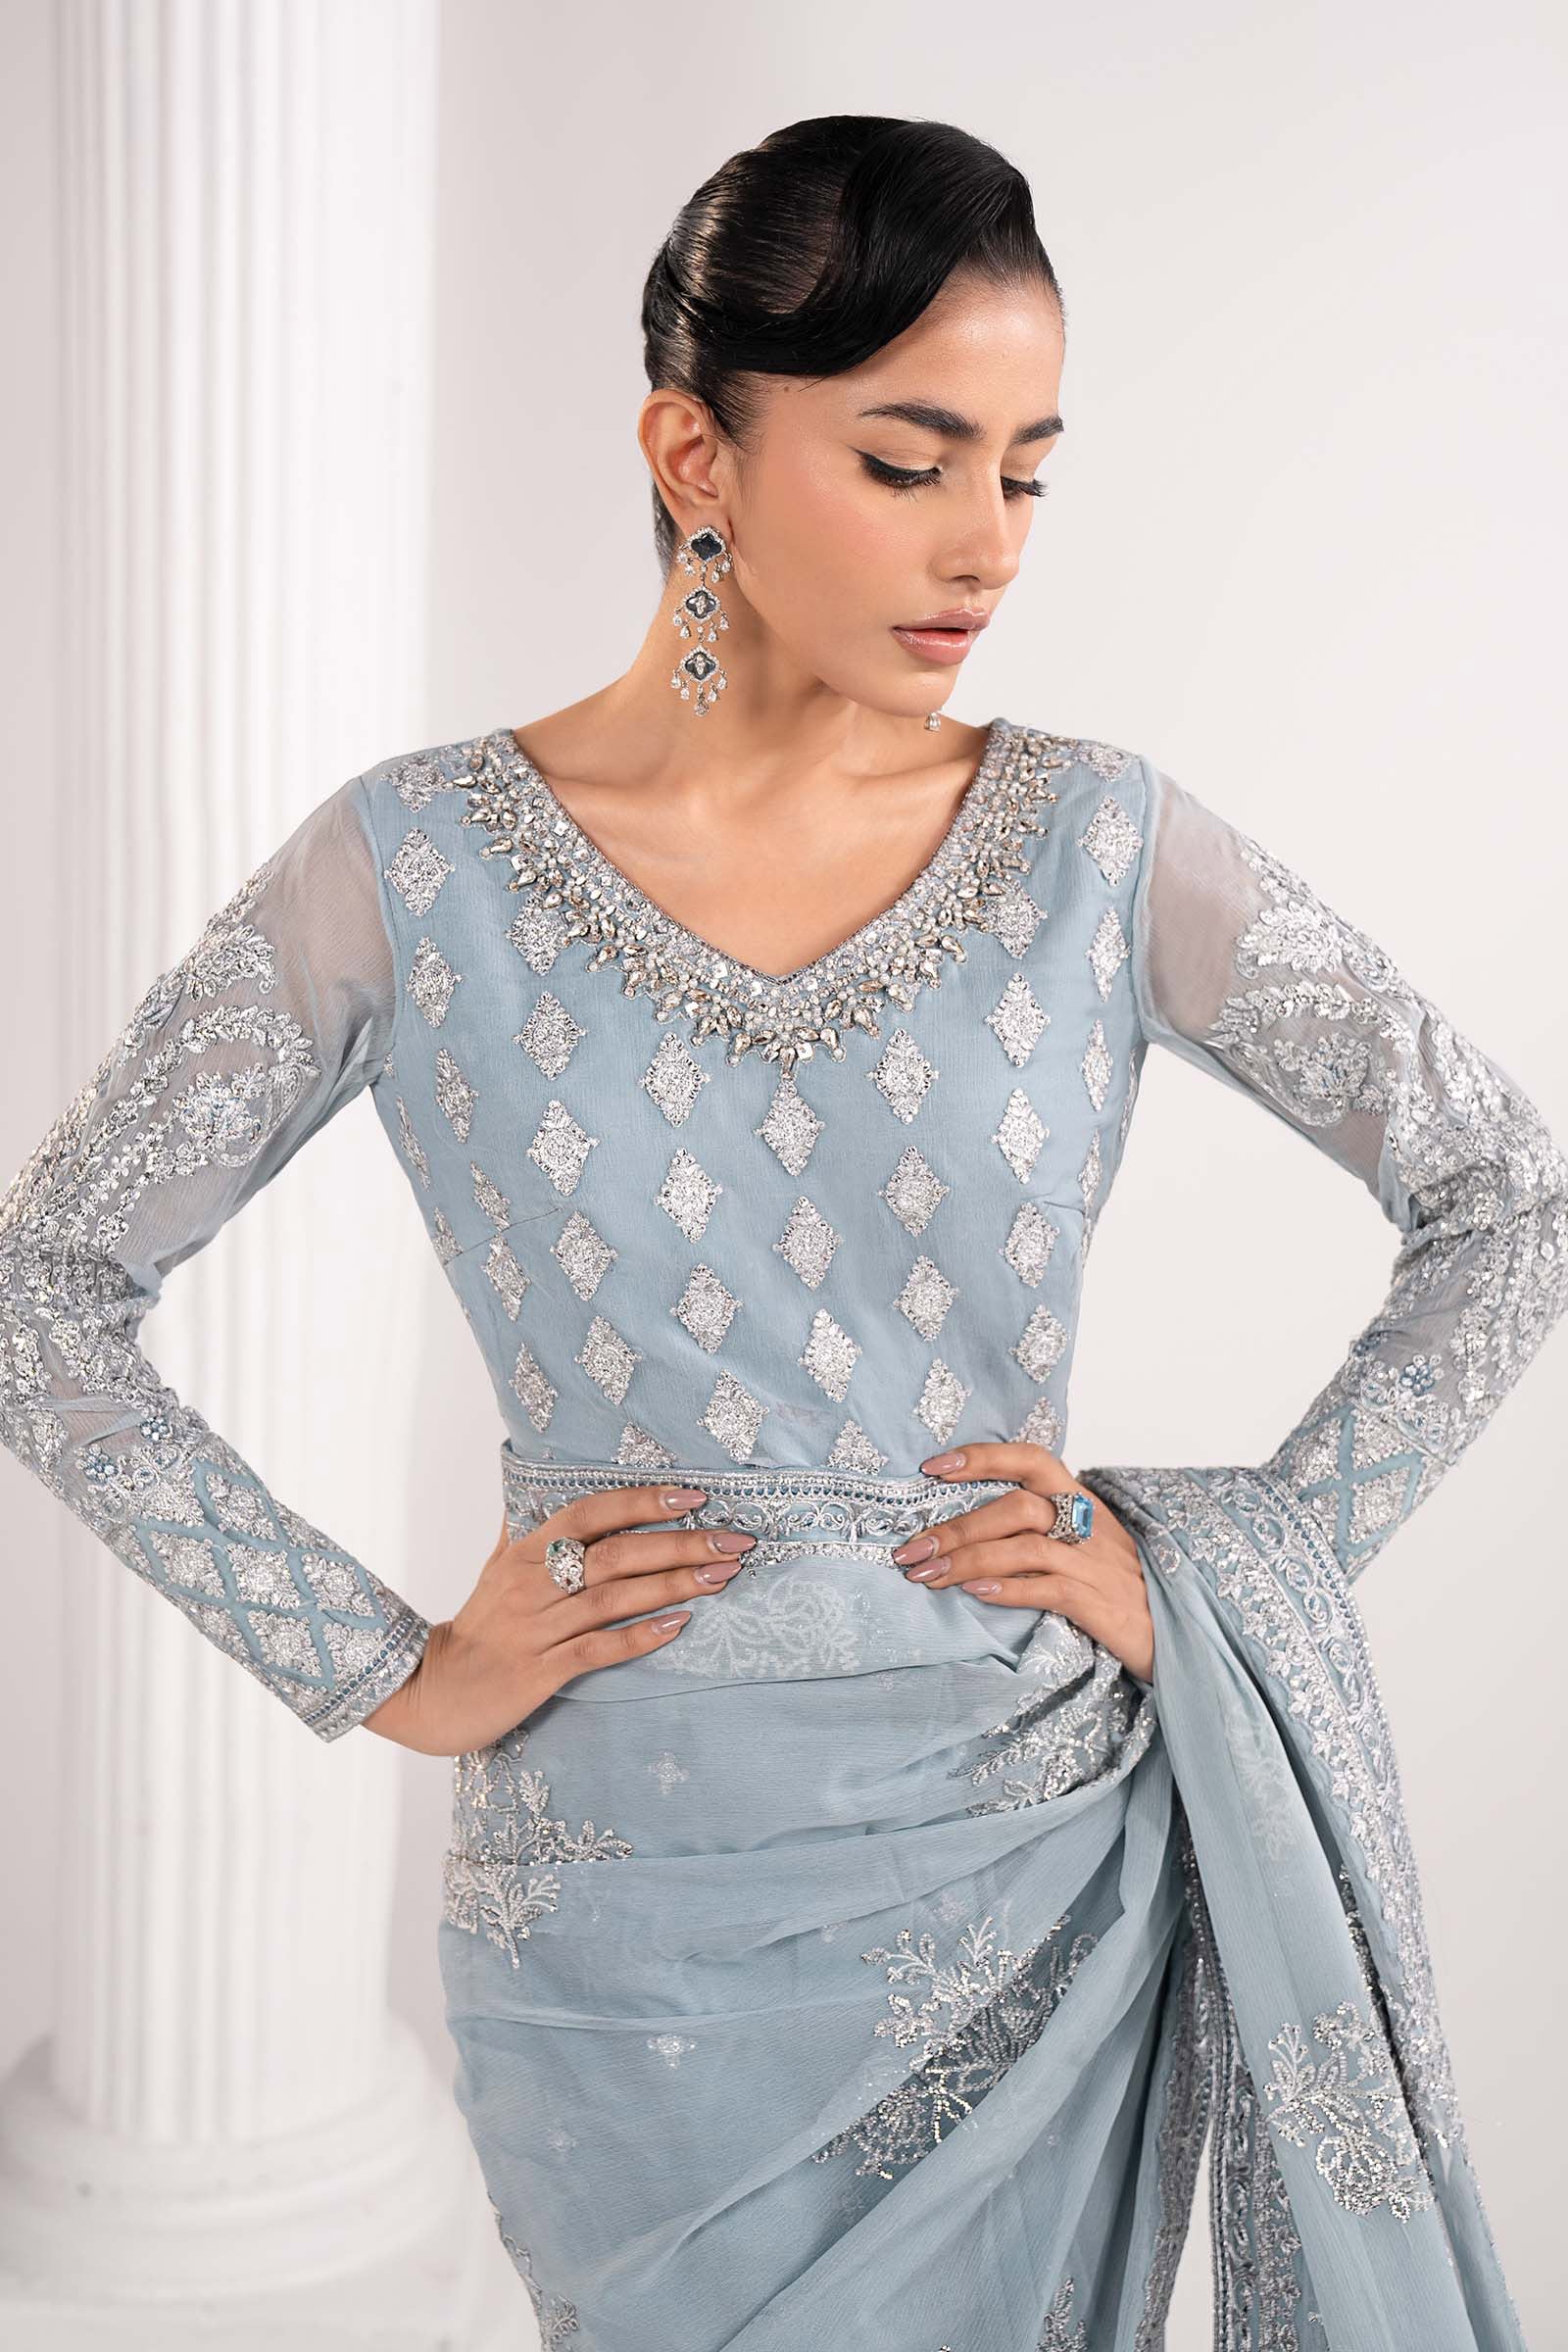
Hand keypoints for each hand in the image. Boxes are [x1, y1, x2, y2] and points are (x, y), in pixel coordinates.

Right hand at [362, 1482, 755, 1753]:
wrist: (430, 1693)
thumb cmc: (474, 1628)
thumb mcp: (494, 1570)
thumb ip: (524, 1529)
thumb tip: (537, 1481)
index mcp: (523, 1555)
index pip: (587, 1514)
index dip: (639, 1502)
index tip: (692, 1497)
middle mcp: (531, 1586)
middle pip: (613, 1555)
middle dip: (678, 1544)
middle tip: (732, 1540)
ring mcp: (536, 1630)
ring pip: (612, 1600)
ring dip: (672, 1585)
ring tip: (721, 1576)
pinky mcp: (539, 1673)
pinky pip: (596, 1651)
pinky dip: (638, 1638)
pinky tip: (678, 1627)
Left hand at [892, 1441, 1155, 1688]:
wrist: (1182, 1637)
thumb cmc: (1124, 1591)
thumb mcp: (1088, 1548)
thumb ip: (1043, 1531)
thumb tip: (973, 1529)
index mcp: (1083, 1504)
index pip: (1032, 1460)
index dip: (982, 1457)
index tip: (932, 1466)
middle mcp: (1089, 1527)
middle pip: (1015, 1506)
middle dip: (956, 1526)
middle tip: (910, 1550)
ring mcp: (1097, 1565)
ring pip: (1023, 1547)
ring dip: (967, 1559)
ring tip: (926, 1576)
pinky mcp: (1101, 1604)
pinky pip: (1047, 1588)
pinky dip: (1007, 1588)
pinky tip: (974, 1592)